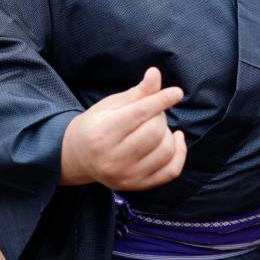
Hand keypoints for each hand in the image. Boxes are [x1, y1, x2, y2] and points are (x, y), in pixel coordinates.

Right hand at [60, 67, 186, 190]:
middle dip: (159, 116)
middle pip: (155, 131)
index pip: (140, 114)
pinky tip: (176, 139)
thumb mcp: (112, 104)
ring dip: (167, 134)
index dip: (161, 100)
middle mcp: (113, 159)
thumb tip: (155, 73)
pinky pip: (171, 171)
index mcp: (103, 133)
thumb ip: (137, 92)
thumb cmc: (97, 125)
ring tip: (155, 128)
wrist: (79, 157)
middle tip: (151, 113)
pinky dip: (180, 153)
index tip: (176, 92)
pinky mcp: (138, 186)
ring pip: (166, 150)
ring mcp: (126, 176)